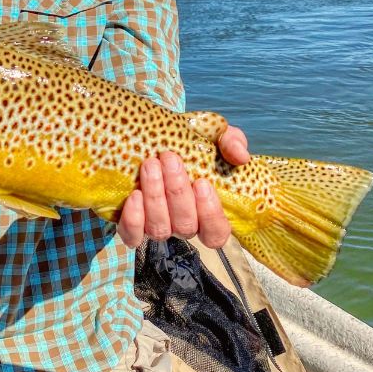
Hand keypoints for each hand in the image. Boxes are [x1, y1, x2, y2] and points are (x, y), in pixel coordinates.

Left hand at [117, 123, 249, 249]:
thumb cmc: (192, 143)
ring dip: (155, 197)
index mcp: (207, 213)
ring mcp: (157, 227)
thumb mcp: (215, 137)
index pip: (216, 233)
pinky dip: (133, 219)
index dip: (210, 213)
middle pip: (185, 225)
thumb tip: (240, 156)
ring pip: (160, 228)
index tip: (202, 182)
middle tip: (169, 158)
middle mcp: (183, 224)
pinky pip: (132, 234)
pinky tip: (134, 195)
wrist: (154, 139)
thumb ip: (232, 143)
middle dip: (177, 191)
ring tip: (150, 165)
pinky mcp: (131, 225)